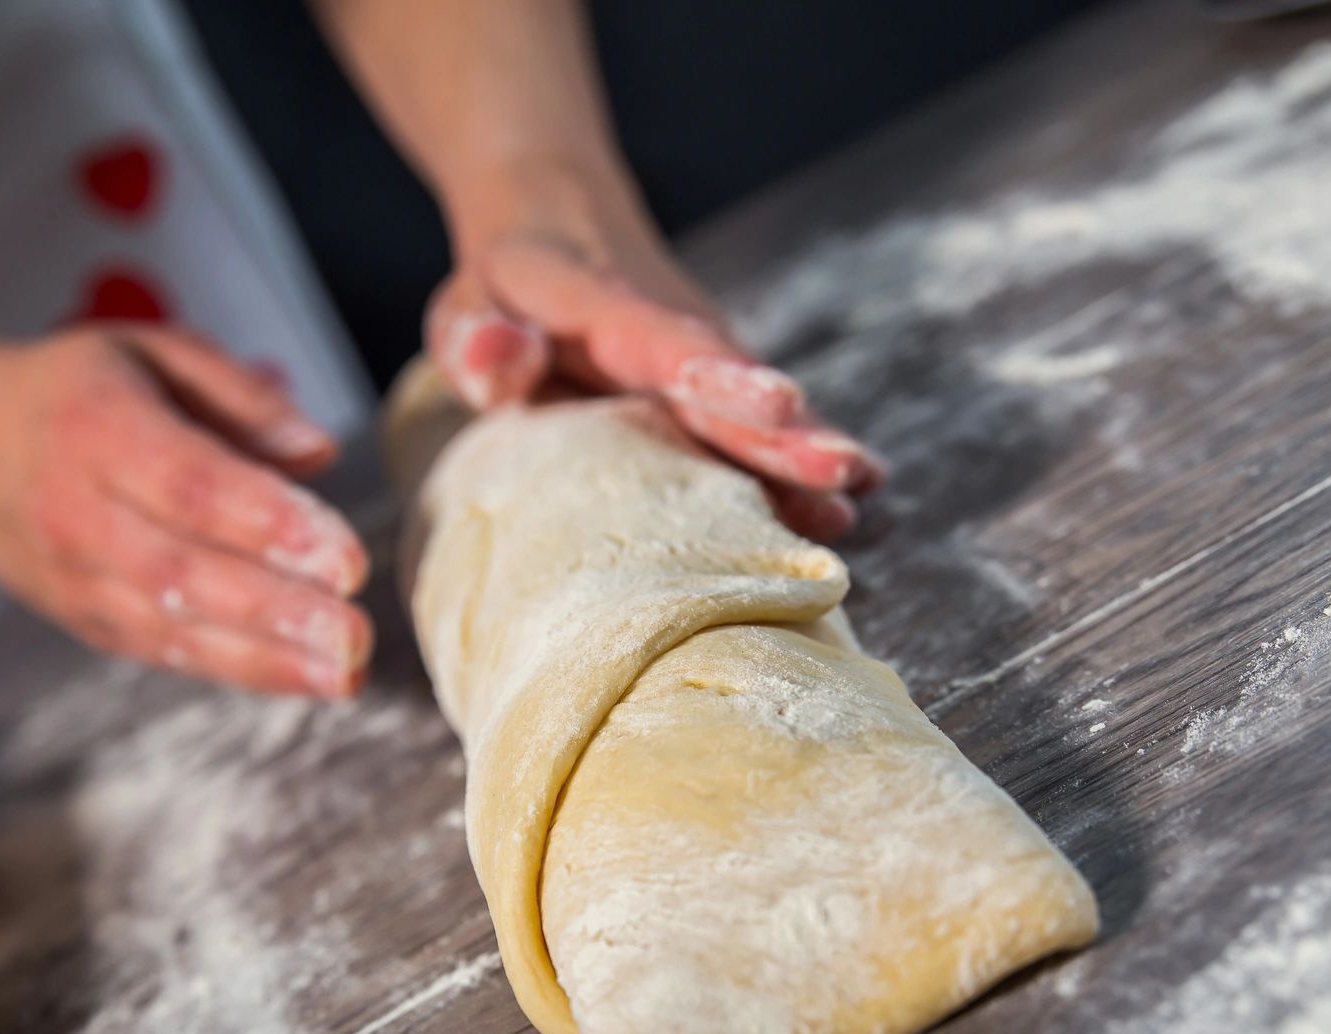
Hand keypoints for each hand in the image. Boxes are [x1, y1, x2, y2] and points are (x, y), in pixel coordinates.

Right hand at [0, 327, 371, 697]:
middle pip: (185, 572)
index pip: (190, 486)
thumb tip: (320, 452)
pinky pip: (168, 654)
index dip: (269, 524)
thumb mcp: (150, 352)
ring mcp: (81, 580)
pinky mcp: (90, 623)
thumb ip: (240, 395)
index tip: (344, 555)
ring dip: (268, 659)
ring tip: (345, 673)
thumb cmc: (73, 394)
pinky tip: (307, 679)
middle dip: (278, 610)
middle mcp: (82, 514)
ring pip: (176, 628)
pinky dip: (240, 672)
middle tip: (356, 633)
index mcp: (98, 430)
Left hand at [426, 166, 882, 541]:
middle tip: (842, 470)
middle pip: (731, 392)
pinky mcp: (716, 403)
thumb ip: (474, 333)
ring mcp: (704, 372)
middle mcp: (674, 340)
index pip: (667, 342)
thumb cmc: (507, 287)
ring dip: (810, 455)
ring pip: (761, 418)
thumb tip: (496, 365)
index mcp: (609, 312)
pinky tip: (856, 507)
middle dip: (786, 436)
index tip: (780, 403)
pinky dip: (801, 472)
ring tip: (864, 492)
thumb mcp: (466, 302)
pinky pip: (761, 439)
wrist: (563, 230)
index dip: (722, 377)